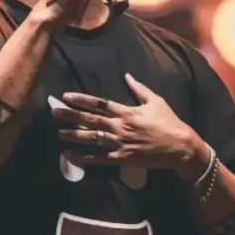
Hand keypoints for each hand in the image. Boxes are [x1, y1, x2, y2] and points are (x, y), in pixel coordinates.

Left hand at [52, 73, 200, 171]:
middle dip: (71, 116)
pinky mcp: (123, 159)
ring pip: (93, 139)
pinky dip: (87, 158)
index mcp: (126, 112)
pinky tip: (74, 156)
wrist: (180, 147)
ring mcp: (120, 144)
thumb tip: (127, 76)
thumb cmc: (169, 122)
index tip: (66, 96)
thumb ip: (139, 89)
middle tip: (54, 112)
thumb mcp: (156, 101)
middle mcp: (120, 127)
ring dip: (75, 136)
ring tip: (59, 134)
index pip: (99, 104)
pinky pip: (102, 159)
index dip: (81, 100)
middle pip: (90, 120)